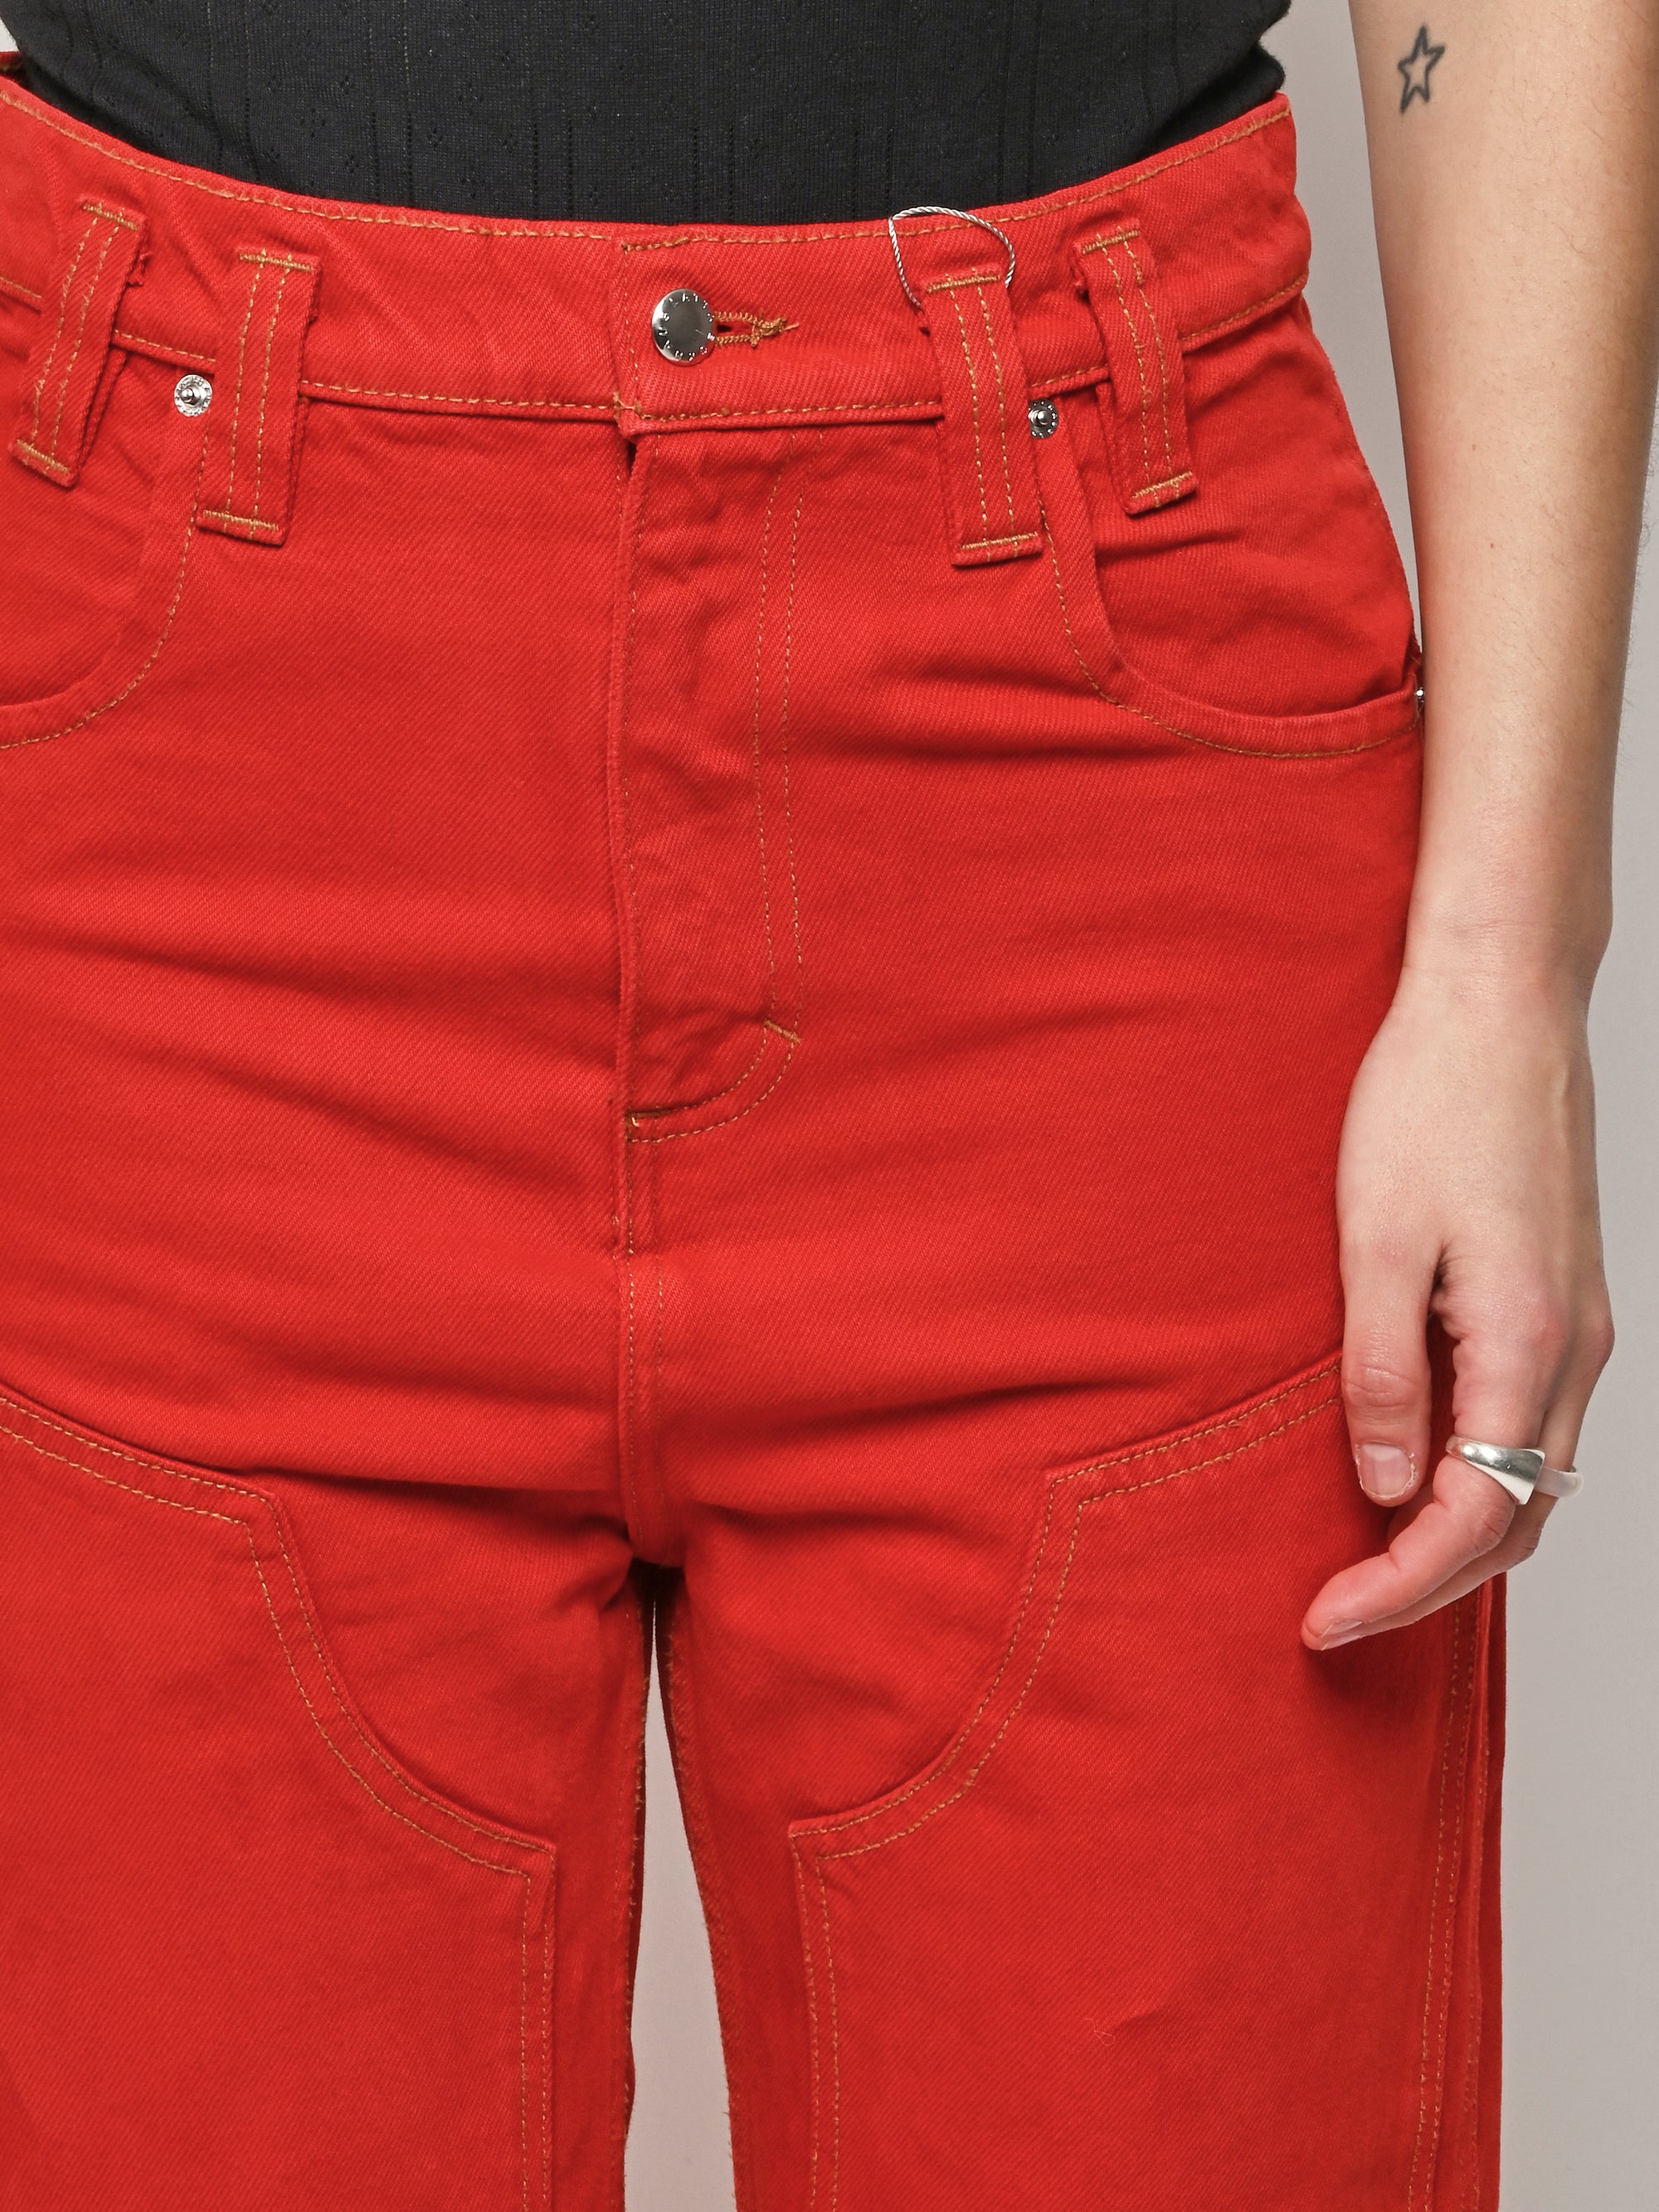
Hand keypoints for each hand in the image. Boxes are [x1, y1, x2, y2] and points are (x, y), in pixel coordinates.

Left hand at [1302, 959, 1613, 1649]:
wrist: (1498, 1005)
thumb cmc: (1430, 1100)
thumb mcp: (1374, 1242)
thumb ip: (1379, 1374)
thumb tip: (1379, 1485)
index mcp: (1527, 1343)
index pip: (1474, 1519)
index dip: (1400, 1586)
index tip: (1327, 1618)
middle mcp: (1576, 1350)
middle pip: (1519, 1521)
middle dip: (1431, 1583)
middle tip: (1338, 1611)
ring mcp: (1584, 1328)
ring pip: (1537, 1481)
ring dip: (1461, 1537)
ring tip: (1369, 1562)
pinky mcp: (1569, 1302)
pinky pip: (1536, 1428)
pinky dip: (1486, 1479)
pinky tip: (1419, 1476)